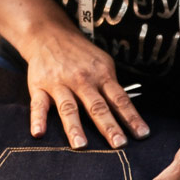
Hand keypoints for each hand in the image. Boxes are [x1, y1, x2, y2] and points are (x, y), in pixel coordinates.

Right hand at [26, 27, 149, 149]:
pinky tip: (38, 133)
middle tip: (119, 144)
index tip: (142, 134)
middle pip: (97, 106)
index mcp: (101, 75)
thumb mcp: (102, 63)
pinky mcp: (39, 86)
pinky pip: (38, 105)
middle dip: (108, 126)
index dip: (131, 117)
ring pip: (68, 107)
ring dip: (74, 126)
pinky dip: (37, 119)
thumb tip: (127, 114)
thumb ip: (111, 87)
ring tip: (81, 145)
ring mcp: (60, 83)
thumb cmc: (80, 54)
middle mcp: (82, 80)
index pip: (119, 99)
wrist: (49, 34)